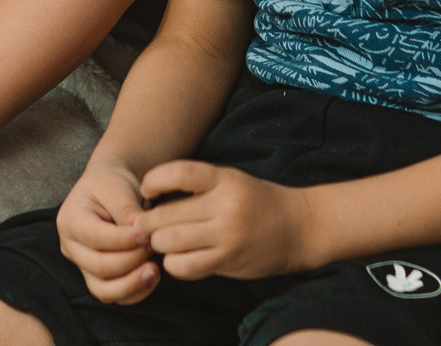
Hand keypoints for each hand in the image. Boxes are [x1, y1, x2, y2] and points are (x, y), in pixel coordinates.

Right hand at [55, 159, 159, 304]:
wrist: (110, 187)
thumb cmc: (111, 183)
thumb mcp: (117, 186)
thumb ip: (126, 209)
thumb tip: (140, 232)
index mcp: (70, 220)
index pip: (96, 238)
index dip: (124, 240)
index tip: (146, 233)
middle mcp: (71, 247)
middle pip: (99, 267)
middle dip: (131, 260)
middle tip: (152, 246)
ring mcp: (82, 265)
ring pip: (103, 290)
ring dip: (132, 284)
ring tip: (154, 269)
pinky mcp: (97, 277)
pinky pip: (114, 296)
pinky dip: (135, 292)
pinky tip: (152, 276)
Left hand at [132, 160, 313, 283]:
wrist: (299, 227)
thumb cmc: (257, 201)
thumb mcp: (231, 181)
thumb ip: (197, 186)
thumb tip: (151, 197)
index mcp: (225, 179)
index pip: (178, 173)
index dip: (153, 181)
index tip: (146, 190)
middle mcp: (225, 206)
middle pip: (166, 215)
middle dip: (147, 223)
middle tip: (141, 226)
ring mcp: (227, 236)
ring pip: (170, 242)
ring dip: (158, 244)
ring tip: (160, 242)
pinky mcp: (228, 261)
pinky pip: (186, 266)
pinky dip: (174, 264)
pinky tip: (178, 258)